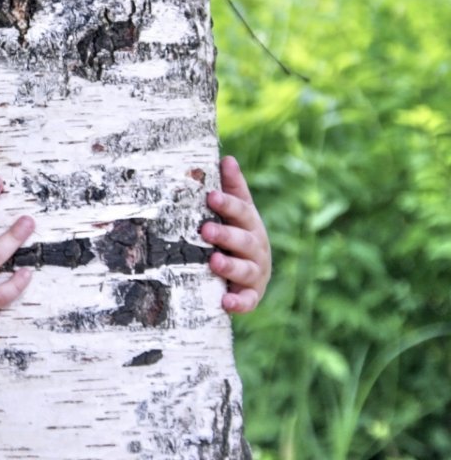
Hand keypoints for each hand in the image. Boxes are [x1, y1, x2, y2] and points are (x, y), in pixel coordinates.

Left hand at [201, 155, 271, 313]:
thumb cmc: (236, 233)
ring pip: (245, 269)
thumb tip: (227, 157)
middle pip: (243, 239)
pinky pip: (247, 301)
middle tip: (205, 229)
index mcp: (250, 223)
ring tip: (214, 261)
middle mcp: (256, 247)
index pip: (241, 210)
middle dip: (225, 234)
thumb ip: (232, 188)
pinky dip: (239, 303)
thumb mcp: (236, 211)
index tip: (210, 195)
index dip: (227, 203)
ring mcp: (255, 272)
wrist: (248, 273)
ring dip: (230, 265)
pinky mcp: (251, 295)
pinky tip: (226, 302)